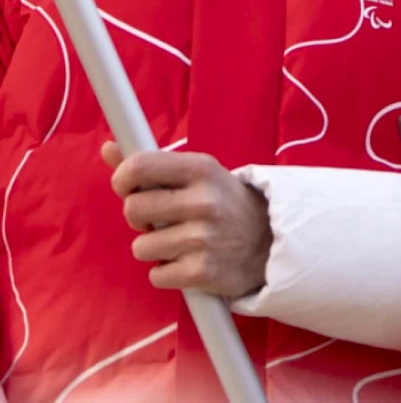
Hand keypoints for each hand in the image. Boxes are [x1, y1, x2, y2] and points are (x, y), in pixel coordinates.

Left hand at [102, 142, 270, 298]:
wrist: (272, 242)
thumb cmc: (225, 204)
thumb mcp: (199, 175)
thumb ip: (152, 165)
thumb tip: (108, 147)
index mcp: (202, 169)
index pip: (139, 167)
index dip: (123, 179)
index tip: (129, 188)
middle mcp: (204, 201)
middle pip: (132, 209)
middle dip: (140, 217)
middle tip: (162, 218)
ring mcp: (203, 238)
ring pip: (140, 247)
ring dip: (155, 248)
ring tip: (181, 242)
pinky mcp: (202, 271)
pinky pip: (156, 275)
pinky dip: (168, 273)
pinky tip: (189, 261)